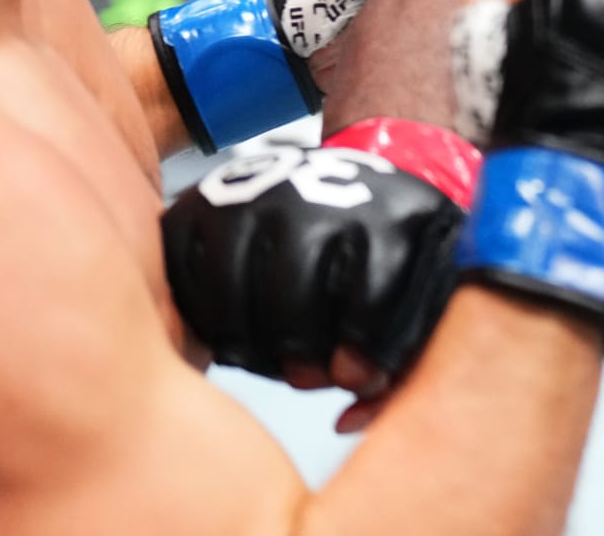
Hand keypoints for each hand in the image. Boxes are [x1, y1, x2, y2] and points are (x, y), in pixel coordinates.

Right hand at [162, 119, 481, 415]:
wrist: (339, 183)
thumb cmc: (387, 255)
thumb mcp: (419, 293)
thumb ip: (402, 359)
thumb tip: (346, 418)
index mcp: (396, 209)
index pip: (375, 292)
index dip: (363, 352)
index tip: (354, 378)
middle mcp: (320, 186)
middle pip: (293, 298)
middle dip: (300, 355)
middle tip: (308, 375)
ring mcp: (253, 191)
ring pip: (231, 294)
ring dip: (250, 347)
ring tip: (274, 357)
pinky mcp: (197, 203)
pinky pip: (184, 281)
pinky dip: (206, 320)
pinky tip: (239, 329)